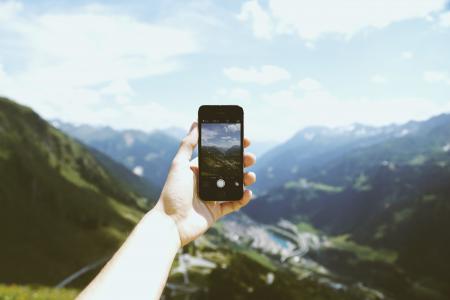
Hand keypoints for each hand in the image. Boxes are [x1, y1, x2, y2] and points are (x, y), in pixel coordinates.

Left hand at [154, 122, 255, 245]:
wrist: (170, 224)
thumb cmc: (172, 193)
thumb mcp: (179, 165)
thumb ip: (188, 144)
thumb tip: (195, 122)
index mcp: (198, 169)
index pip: (219, 155)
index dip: (232, 147)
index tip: (245, 140)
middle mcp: (206, 181)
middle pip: (230, 169)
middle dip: (243, 162)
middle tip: (251, 158)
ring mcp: (212, 197)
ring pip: (234, 185)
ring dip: (246, 179)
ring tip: (251, 176)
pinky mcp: (216, 212)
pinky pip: (233, 204)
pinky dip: (243, 199)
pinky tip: (248, 193)